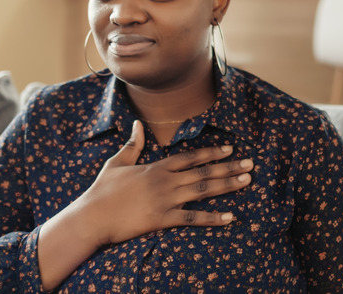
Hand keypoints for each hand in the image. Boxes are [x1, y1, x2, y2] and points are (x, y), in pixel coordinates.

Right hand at [80, 120, 252, 245]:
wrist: (92, 216)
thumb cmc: (102, 190)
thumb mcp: (117, 163)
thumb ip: (132, 145)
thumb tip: (137, 123)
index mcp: (156, 167)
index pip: (190, 157)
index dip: (211, 152)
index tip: (230, 149)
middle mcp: (165, 181)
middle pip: (203, 172)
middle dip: (229, 167)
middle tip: (250, 164)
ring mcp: (166, 200)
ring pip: (203, 190)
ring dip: (227, 185)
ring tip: (247, 181)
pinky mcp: (163, 219)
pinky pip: (192, 218)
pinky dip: (212, 217)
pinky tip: (229, 217)